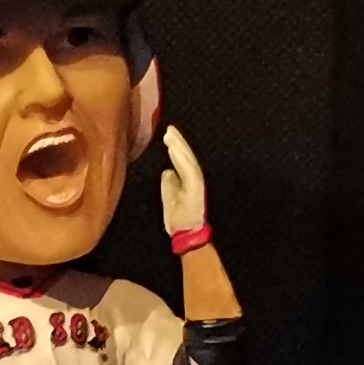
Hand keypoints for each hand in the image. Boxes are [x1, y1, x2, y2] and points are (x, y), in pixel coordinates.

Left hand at [157, 123, 210, 237]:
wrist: (188, 236)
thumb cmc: (179, 220)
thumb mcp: (169, 199)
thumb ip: (169, 184)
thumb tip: (167, 171)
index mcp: (188, 181)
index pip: (182, 160)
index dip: (176, 146)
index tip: (168, 134)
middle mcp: (194, 179)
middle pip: (186, 156)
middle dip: (178, 141)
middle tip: (169, 128)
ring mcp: (196, 184)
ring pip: (188, 160)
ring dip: (179, 147)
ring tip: (170, 135)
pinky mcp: (196, 189)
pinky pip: (188, 170)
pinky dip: (181, 159)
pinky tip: (174, 150)